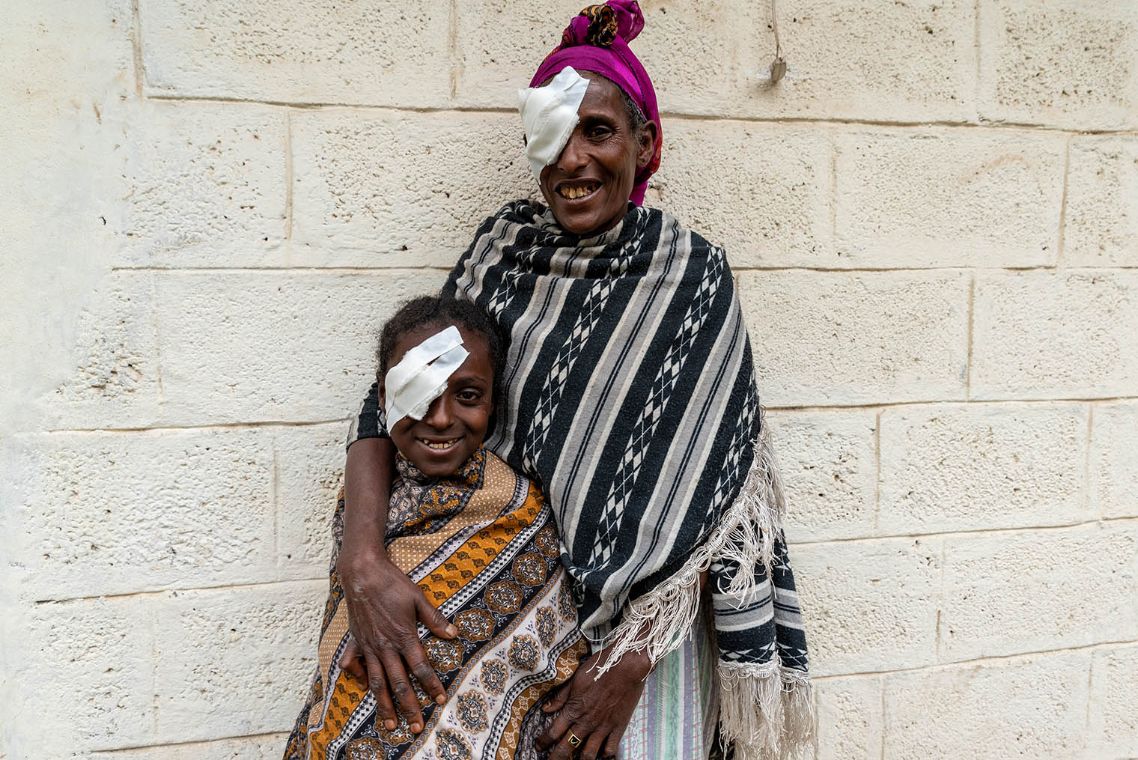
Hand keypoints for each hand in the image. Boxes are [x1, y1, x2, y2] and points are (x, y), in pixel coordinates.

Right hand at [336, 543, 457, 733]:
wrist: (361, 572)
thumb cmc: (392, 582)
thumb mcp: (418, 597)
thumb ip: (435, 618)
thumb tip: (454, 633)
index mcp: (403, 636)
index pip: (421, 668)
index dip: (432, 685)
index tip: (441, 699)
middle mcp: (385, 646)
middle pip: (399, 683)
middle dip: (409, 707)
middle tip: (416, 726)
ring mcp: (368, 646)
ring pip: (377, 682)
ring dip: (384, 705)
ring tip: (390, 723)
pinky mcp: (355, 640)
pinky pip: (355, 665)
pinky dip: (358, 678)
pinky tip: (364, 687)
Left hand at [536, 647, 651, 759]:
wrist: (626, 667)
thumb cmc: (599, 668)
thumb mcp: (575, 679)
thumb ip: (561, 696)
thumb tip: (546, 709)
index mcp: (573, 709)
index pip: (553, 732)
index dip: (543, 741)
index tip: (538, 746)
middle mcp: (586, 722)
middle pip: (566, 748)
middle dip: (556, 758)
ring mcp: (602, 727)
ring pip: (588, 755)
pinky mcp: (618, 728)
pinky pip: (610, 749)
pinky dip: (605, 756)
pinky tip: (601, 756)